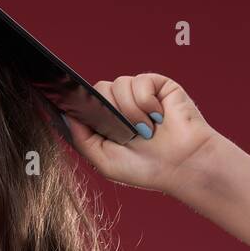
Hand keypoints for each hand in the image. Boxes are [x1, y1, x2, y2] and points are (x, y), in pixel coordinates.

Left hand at [62, 73, 225, 194]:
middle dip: (111, 112)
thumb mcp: (103, 160)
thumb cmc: (145, 169)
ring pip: (118, 84)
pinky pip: (140, 81)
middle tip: (128, 134)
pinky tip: (158, 118)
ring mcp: (139, 94)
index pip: (86, 101)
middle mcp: (120, 105)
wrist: (182, 166)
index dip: (82, 102)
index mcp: (106, 122)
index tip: (79, 108)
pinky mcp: (158, 85)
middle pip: (99, 89)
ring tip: (146, 131)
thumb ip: (81, 138)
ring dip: (131, 112)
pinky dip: (146, 103)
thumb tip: (66, 114)